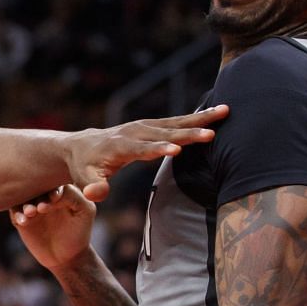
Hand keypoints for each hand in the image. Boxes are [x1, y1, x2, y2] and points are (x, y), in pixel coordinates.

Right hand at [10, 185, 96, 271]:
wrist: (67, 256)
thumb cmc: (80, 231)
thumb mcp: (84, 211)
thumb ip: (74, 196)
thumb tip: (56, 190)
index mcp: (60, 189)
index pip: (52, 179)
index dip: (52, 187)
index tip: (55, 199)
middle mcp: (44, 195)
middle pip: (34, 185)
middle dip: (35, 194)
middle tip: (41, 208)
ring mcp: (32, 207)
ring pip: (22, 198)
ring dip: (25, 204)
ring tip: (31, 213)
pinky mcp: (22, 220)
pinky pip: (14, 212)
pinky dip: (17, 215)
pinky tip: (24, 222)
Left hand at [65, 106, 225, 201]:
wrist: (82, 146)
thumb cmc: (85, 167)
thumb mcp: (84, 179)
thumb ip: (92, 187)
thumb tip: (97, 194)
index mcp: (120, 146)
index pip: (141, 149)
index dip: (158, 149)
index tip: (176, 150)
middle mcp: (135, 132)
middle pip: (165, 133)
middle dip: (188, 133)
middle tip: (211, 133)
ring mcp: (145, 126)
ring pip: (176, 122)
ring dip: (200, 119)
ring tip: (225, 111)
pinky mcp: (152, 125)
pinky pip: (177, 120)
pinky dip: (197, 116)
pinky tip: (217, 111)